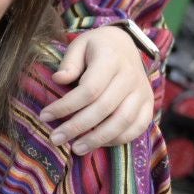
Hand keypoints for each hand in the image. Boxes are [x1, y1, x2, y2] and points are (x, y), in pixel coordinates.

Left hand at [41, 25, 154, 152]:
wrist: (126, 44)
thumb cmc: (96, 46)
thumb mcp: (79, 44)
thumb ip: (69, 62)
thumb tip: (58, 80)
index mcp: (111, 59)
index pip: (88, 89)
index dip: (66, 106)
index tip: (44, 116)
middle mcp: (130, 77)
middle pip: (103, 108)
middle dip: (77, 127)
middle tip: (55, 138)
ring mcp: (143, 92)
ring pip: (122, 122)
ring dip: (97, 139)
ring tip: (75, 148)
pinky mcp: (148, 104)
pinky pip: (137, 127)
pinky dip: (118, 139)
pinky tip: (98, 144)